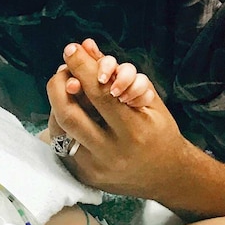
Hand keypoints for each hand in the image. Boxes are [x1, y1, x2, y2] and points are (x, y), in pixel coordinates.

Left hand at [46, 42, 190, 200]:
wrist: (168, 177)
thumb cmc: (160, 131)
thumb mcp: (149, 97)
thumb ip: (118, 71)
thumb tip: (87, 48)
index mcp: (135, 132)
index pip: (99, 94)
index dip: (82, 68)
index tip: (72, 50)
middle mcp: (112, 153)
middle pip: (70, 114)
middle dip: (59, 85)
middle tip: (62, 69)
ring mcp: (95, 167)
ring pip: (60, 130)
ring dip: (56, 102)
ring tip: (63, 86)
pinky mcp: (84, 176)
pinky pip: (62, 144)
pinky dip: (61, 122)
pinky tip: (68, 108)